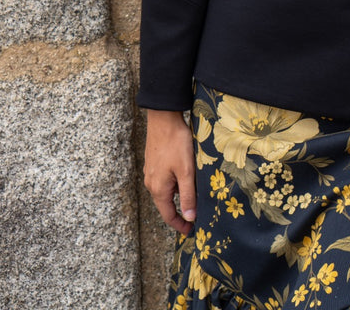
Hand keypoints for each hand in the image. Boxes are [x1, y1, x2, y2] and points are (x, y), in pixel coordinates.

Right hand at [144, 109, 196, 233]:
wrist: (164, 118)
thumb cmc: (176, 144)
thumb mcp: (186, 172)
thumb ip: (188, 196)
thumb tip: (190, 218)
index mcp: (158, 189)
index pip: (168, 216)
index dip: (180, 225)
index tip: (192, 231)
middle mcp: (151, 183)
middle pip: (167, 204)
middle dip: (181, 210)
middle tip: (198, 212)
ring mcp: (151, 172)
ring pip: (166, 191)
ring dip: (179, 195)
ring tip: (195, 193)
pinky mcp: (154, 162)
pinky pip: (165, 180)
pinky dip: (176, 183)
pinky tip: (186, 176)